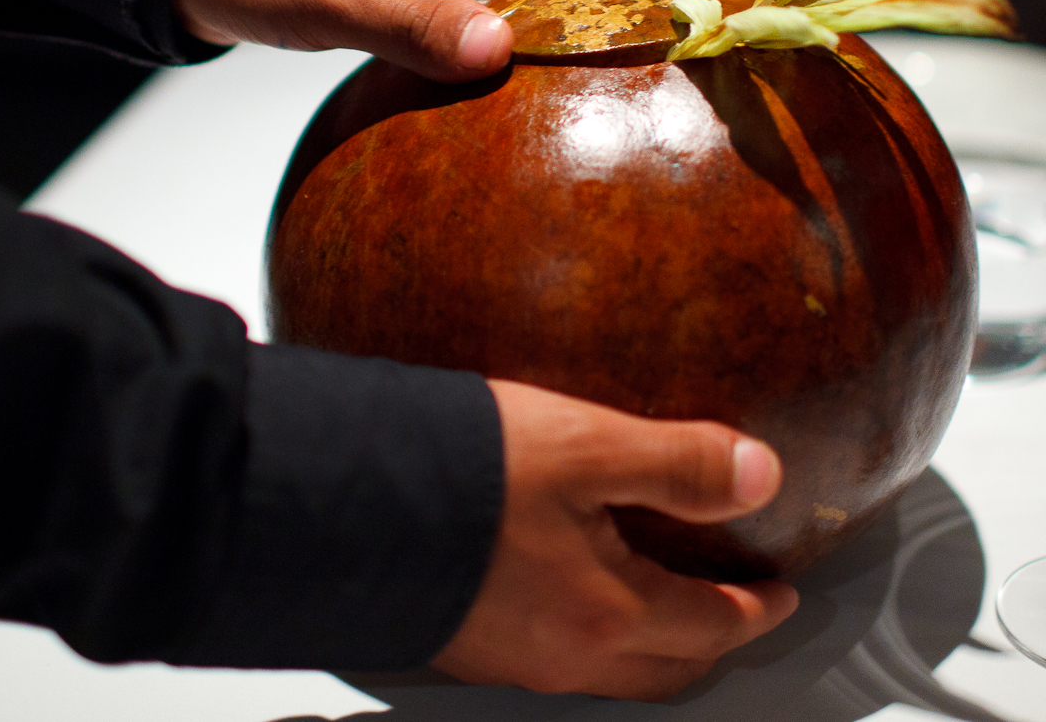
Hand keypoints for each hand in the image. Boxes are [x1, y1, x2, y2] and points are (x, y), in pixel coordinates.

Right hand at [431, 380, 798, 699]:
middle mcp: (561, 652)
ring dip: (646, 646)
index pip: (712, 625)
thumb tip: (759, 473)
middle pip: (663, 671)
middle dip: (709, 643)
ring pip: (604, 672)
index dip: (758, 608)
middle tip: (733, 612)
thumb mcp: (583, 445)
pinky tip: (563, 593)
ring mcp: (506, 657)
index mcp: (607, 612)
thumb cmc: (457, 475)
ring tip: (654, 602)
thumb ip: (677, 461)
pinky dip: (585, 636)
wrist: (337, 503)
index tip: (781, 593)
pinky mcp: (460, 641)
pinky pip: (548, 658)